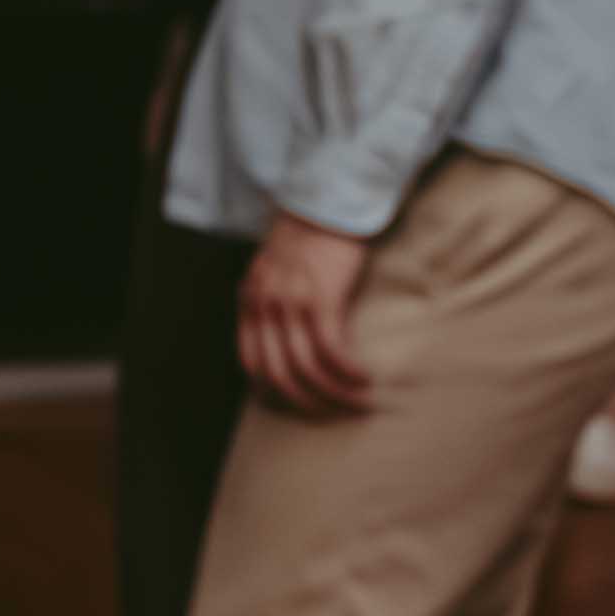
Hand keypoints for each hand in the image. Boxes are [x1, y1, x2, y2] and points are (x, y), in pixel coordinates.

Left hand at [235, 208, 377, 412]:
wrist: (327, 200)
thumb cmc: (310, 237)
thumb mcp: (278, 271)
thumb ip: (275, 302)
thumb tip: (289, 339)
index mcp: (251, 301)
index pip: (251, 361)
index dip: (271, 391)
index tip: (296, 403)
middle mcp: (265, 306)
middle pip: (277, 374)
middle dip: (305, 403)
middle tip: (331, 415)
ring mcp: (290, 303)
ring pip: (305, 368)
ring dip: (332, 394)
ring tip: (357, 403)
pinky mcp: (320, 298)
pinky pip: (330, 350)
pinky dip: (346, 372)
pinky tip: (364, 379)